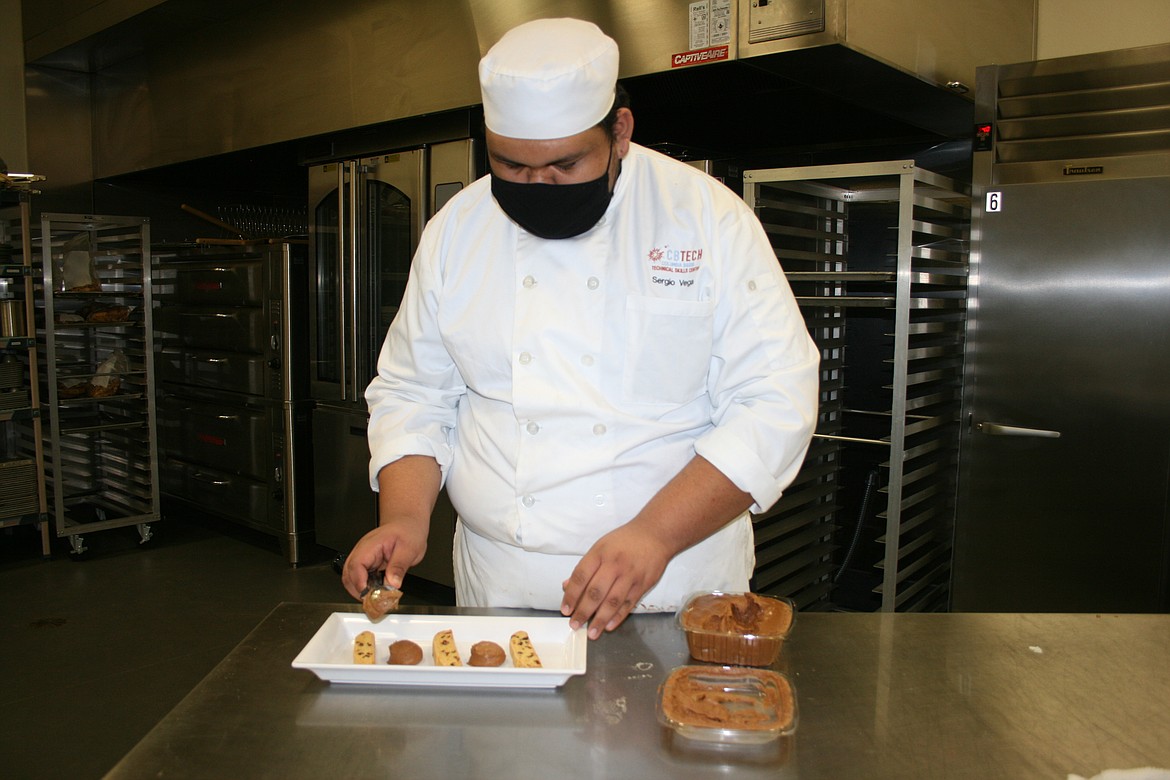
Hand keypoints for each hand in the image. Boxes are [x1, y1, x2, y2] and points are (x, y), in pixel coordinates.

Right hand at [340, 514, 428, 599]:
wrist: (408, 523)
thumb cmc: (408, 531)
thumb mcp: (409, 549)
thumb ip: (399, 567)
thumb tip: (392, 584)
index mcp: (370, 546)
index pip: (356, 565)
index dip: (360, 583)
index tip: (369, 595)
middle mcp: (363, 552)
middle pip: (348, 575)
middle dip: (358, 590)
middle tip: (374, 600)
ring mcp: (364, 558)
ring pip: (352, 579)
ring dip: (361, 590)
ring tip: (377, 597)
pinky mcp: (368, 564)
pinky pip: (362, 578)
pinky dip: (367, 587)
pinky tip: (378, 590)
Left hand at [560, 522, 671, 638]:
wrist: (655, 534)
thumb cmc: (624, 541)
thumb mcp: (600, 547)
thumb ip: (585, 567)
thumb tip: (567, 587)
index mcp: (599, 553)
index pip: (581, 577)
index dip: (571, 595)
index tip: (565, 609)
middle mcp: (614, 565)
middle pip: (595, 592)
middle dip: (583, 611)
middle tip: (575, 624)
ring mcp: (630, 575)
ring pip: (612, 601)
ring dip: (600, 620)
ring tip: (592, 633)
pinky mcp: (643, 584)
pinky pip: (628, 604)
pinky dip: (618, 617)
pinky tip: (609, 626)